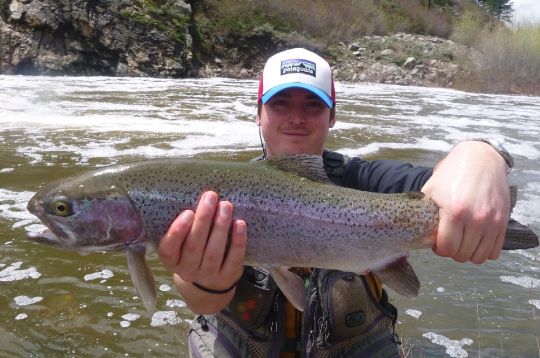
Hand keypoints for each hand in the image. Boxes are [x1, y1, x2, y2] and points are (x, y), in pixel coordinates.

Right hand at [158, 191, 246, 309]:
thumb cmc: (193, 253)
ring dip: (220, 227)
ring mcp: (208, 276)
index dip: (177, 231)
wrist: (207, 285)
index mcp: (172, 261)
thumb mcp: (182, 244)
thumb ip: (185, 226)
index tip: (188, 212)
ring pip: (213, 252)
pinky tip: (240, 223)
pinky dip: (238, 241)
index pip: (169, 249)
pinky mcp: (227, 277)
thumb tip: (200, 197)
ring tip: (225, 205)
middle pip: (194, 246)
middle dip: (203, 220)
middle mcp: (187, 270)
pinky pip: (233, 259)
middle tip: (210, 197)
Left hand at [421, 141, 509, 263]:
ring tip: (462, 241)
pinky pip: (494, 251)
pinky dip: (484, 250)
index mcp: (454, 212)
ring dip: (468, 253)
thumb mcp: (431, 190)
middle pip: (462, 255)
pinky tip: (476, 240)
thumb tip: (419, 233)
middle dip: (452, 251)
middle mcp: (475, 219)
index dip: (439, 249)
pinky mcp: (503, 222)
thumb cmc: (452, 173)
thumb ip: (426, 213)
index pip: (447, 248)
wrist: (480, 159)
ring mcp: (492, 222)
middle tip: (449, 240)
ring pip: (479, 257)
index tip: (437, 243)